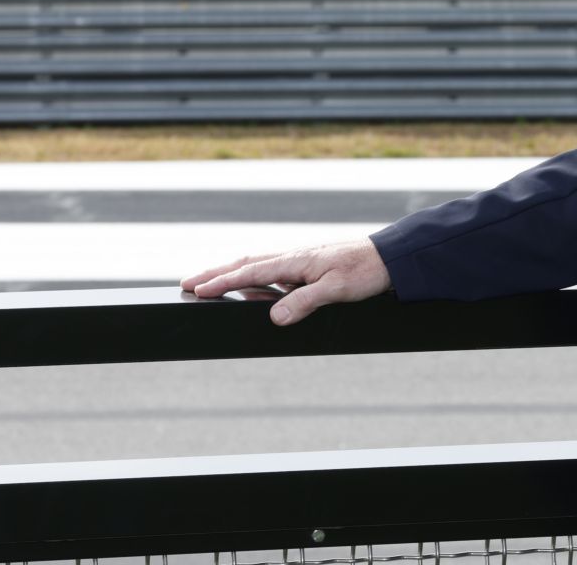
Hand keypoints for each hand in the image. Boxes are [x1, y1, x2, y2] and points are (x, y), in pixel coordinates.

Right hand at [180, 238, 391, 325]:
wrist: (389, 258)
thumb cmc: (364, 272)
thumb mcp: (335, 290)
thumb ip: (303, 303)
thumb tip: (274, 317)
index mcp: (294, 261)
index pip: (249, 273)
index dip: (221, 282)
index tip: (196, 289)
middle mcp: (293, 258)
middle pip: (245, 265)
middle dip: (215, 274)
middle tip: (187, 283)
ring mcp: (299, 262)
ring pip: (257, 266)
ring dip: (231, 273)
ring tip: (208, 283)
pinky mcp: (307, 267)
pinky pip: (272, 271)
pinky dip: (252, 277)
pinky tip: (250, 287)